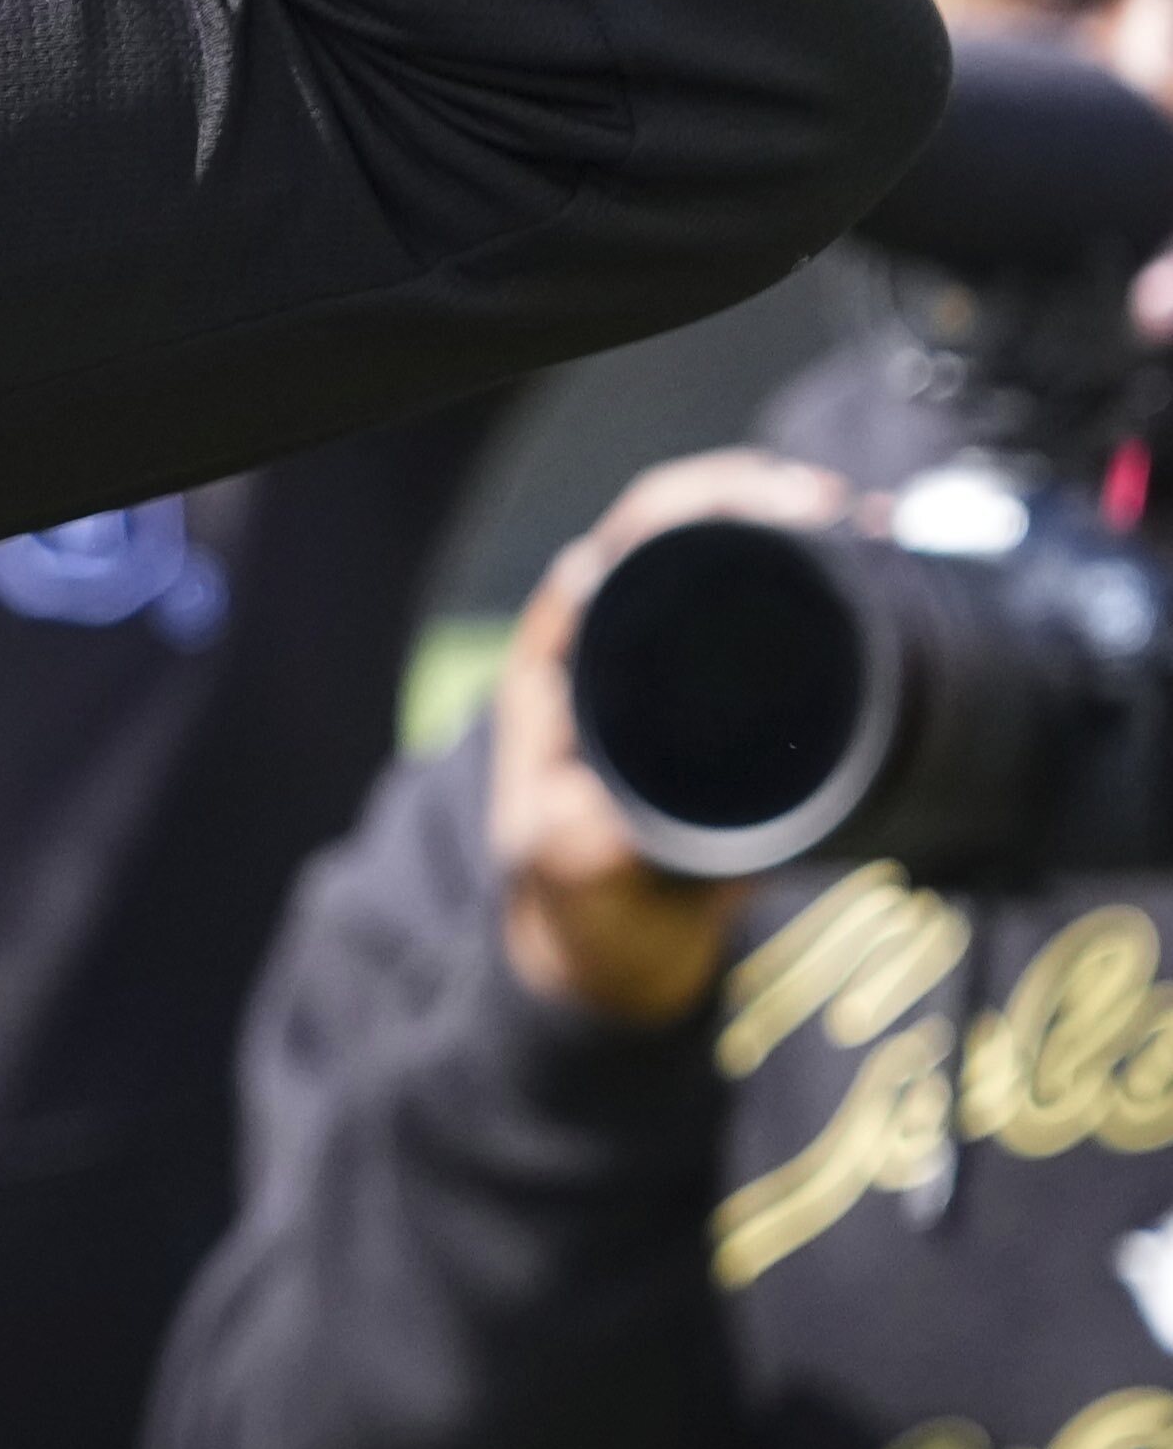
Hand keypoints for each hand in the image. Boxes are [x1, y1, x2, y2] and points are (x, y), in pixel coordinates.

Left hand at [487, 450, 836, 1022]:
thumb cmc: (575, 898)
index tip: (786, 507)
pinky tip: (883, 574)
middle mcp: (615, 640)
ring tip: (878, 529)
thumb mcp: (569, 865)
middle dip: (768, 498)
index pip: (627, 540)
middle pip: (689, 528)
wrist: (616, 951)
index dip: (703, 503)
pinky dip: (828, 590)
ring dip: (806, 536)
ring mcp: (676, 663)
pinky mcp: (731, 699)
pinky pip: (776, 621)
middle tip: (848, 511)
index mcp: (566, 656)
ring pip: (737, 562)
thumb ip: (584, 833)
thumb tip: (614, 795)